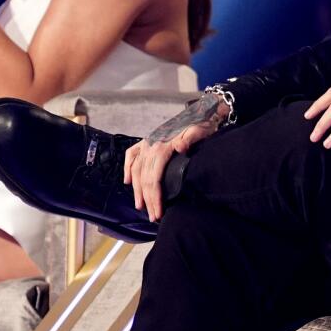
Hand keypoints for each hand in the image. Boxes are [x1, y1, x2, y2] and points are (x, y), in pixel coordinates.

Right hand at [123, 92, 229, 221]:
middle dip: (148, 200)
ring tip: (141, 206)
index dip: (155, 197)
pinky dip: (127, 168)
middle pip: (145, 178)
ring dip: (137, 190)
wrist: (201, 112)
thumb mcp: (201, 131)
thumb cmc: (203, 125)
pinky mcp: (146, 141)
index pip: (154, 178)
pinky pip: (131, 155)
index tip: (158, 213)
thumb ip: (190, 138)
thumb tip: (180, 147)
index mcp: (161, 146)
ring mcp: (146, 143)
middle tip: (153, 217)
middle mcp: (150, 145)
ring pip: (137, 170)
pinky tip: (127, 182)